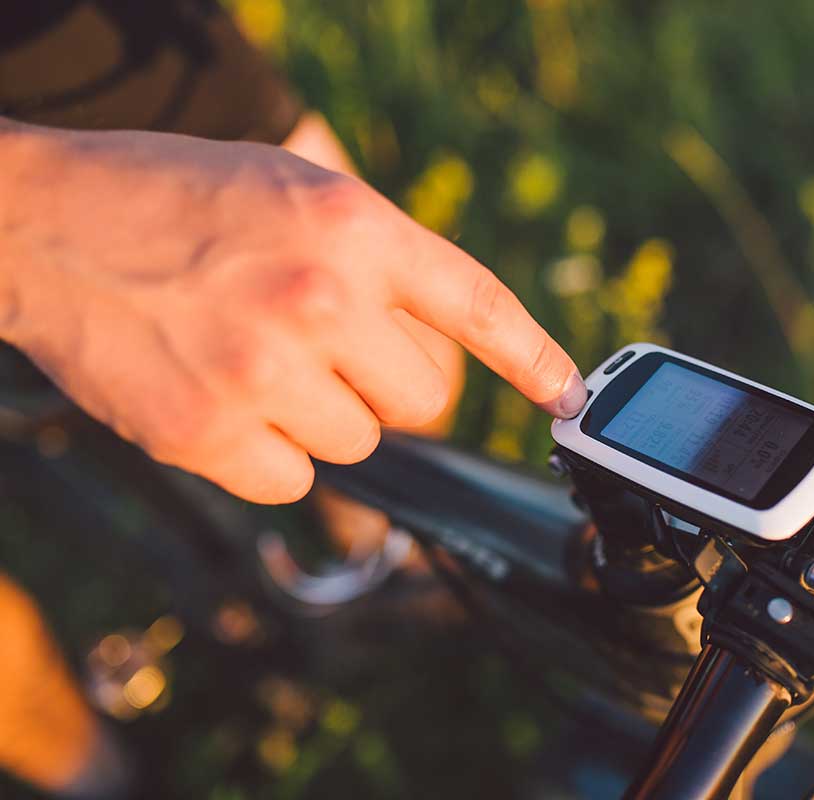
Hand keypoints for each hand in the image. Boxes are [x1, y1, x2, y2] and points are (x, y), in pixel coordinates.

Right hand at [0, 122, 585, 502]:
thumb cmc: (182, 202)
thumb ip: (380, 258)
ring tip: (254, 359)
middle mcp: (321, 299)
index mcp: (354, 228)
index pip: (476, 305)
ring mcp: (265, 372)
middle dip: (381, 383)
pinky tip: (222, 397)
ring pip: (357, 444)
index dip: (534, 360)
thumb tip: (446, 345)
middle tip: (319, 346)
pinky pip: (293, 480)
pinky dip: (266, 454)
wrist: (47, 224)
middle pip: (419, 399)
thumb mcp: (298, 193)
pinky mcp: (210, 435)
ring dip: (320, 416)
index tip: (568, 399)